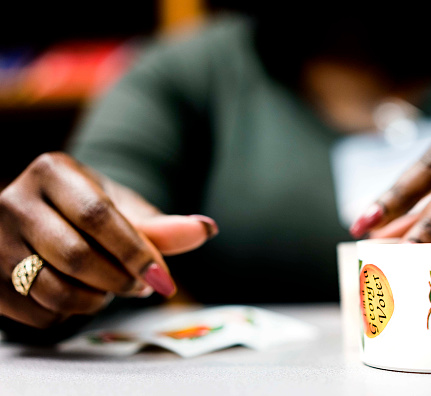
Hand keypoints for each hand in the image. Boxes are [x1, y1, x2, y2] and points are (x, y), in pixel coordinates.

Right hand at [0, 152, 216, 327]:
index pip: (98, 216)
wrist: (42, 219)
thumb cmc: (89, 212)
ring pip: (55, 290)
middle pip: (77, 256)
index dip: (135, 252)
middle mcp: (13, 200)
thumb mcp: (123, 209)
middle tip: (142, 285)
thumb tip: (207, 229)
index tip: (162, 278)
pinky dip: (71, 315)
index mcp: (52, 171)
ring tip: (112, 288)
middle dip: (121, 280)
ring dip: (97, 300)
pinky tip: (80, 295)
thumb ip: (162, 225)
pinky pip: (38, 314)